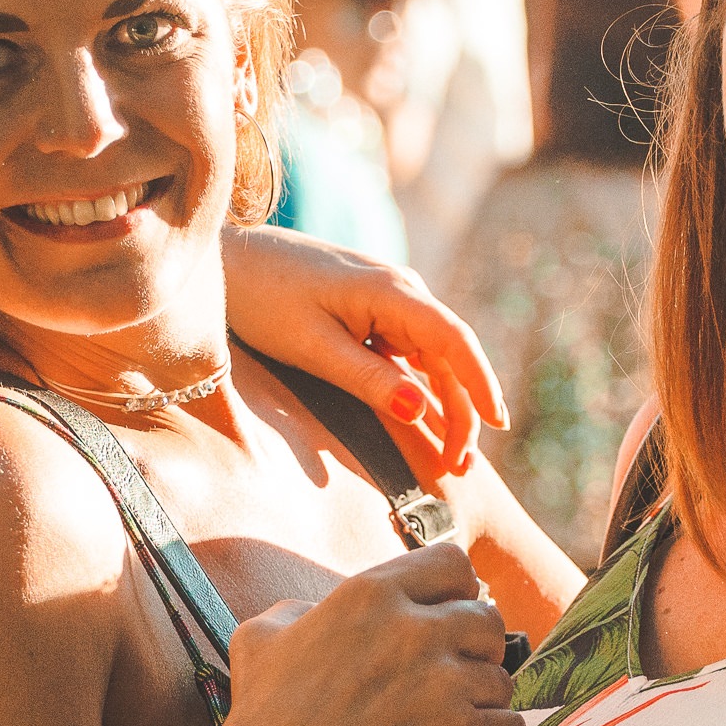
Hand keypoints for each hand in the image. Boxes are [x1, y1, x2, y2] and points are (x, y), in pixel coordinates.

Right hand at [202, 539, 523, 725]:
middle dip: (476, 647)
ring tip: (450, 719)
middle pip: (488, 620)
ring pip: (501, 679)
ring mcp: (442, 683)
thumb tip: (318, 612)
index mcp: (370, 595)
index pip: (452, 564)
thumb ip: (301, 610)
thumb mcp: (261, 636)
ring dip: (482, 700)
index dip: (456, 590)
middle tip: (452, 674)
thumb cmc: (262, 717)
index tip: (446, 614)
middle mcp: (414, 630)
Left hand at [220, 225, 506, 486]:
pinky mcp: (370, 309)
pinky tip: (425, 419)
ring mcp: (388, 299)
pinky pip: (407, 352)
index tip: (498, 426)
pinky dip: (419, 387)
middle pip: (449, 356)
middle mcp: (401, 290)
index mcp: (393, 291)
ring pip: (431, 357)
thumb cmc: (263, 299)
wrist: (227, 259)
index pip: (455, 341)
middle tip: (460, 466)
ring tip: (451, 454)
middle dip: (462, 410)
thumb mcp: (313, 347)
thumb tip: (420, 410)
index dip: (481, 384)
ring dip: (444, 403)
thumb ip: (368, 379)